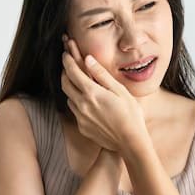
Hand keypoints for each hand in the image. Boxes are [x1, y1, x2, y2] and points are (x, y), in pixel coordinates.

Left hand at [61, 33, 147, 151]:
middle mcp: (82, 105)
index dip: (67, 60)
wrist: (130, 142)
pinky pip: (74, 110)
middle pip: (65, 84)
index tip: (65, 53)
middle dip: (64, 72)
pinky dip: (76, 101)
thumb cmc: (130, 114)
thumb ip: (102, 75)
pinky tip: (86, 101)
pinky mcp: (82, 127)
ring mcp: (81, 117)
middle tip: (68, 64)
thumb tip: (87, 59)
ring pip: (68, 97)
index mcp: (92, 93)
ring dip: (70, 87)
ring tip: (77, 81)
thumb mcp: (120, 90)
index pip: (72, 72)